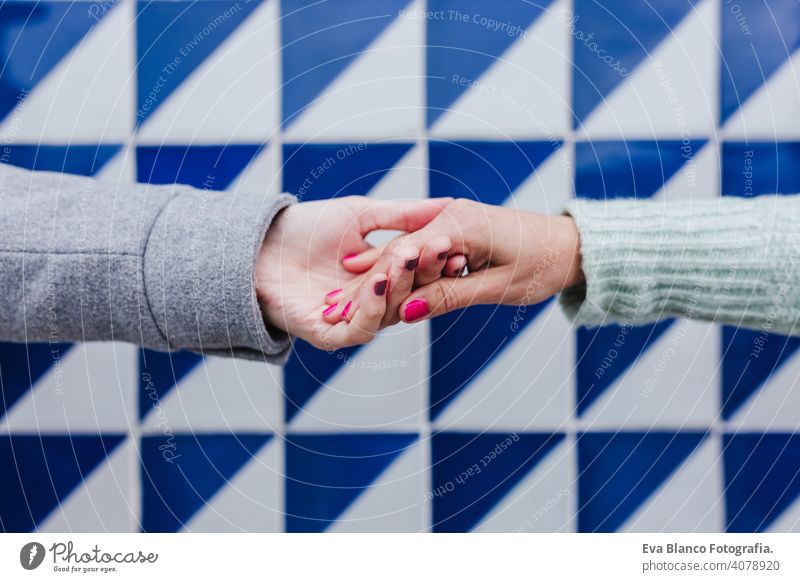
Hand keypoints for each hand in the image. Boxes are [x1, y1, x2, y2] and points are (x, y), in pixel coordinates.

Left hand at [255, 195, 450, 348]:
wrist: (256, 245)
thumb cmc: (305, 229)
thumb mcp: (361, 215)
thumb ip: (404, 215)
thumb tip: (448, 204)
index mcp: (383, 279)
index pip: (419, 274)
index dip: (437, 260)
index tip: (453, 240)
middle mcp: (372, 304)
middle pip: (410, 295)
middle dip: (425, 270)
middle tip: (439, 246)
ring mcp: (351, 321)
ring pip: (390, 313)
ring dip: (401, 285)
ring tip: (407, 256)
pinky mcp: (329, 335)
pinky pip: (360, 331)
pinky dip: (372, 309)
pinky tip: (376, 281)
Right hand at [340, 198, 583, 321]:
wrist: (569, 244)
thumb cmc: (542, 264)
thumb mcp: (497, 286)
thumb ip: (450, 295)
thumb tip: (407, 312)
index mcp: (460, 224)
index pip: (405, 253)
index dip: (374, 282)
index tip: (346, 306)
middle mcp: (449, 215)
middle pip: (397, 249)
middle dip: (364, 278)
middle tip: (328, 304)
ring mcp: (450, 219)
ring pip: (403, 248)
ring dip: (373, 273)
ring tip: (338, 296)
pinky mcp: (453, 228)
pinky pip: (417, 248)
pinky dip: (396, 266)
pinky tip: (371, 279)